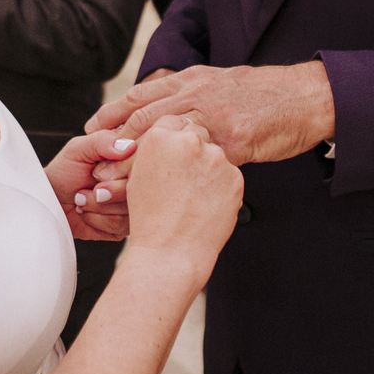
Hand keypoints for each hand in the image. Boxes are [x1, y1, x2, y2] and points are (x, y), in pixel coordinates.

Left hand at [46, 128, 133, 241]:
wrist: (51, 201)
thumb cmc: (64, 171)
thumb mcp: (78, 149)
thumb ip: (103, 141)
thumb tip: (130, 146)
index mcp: (130, 155)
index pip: (146, 160)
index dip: (122, 169)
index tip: (98, 172)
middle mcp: (136, 180)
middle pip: (141, 187)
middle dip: (109, 189)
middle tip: (91, 186)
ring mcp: (134, 204)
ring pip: (132, 208)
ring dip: (99, 205)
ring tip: (83, 198)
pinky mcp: (126, 226)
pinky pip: (121, 226)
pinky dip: (97, 220)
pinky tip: (87, 212)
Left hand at [89, 61, 334, 163]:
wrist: (307, 97)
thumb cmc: (266, 94)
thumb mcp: (222, 81)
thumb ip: (193, 93)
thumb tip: (166, 104)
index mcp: (193, 80)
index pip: (142, 96)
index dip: (113, 113)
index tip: (91, 129)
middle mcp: (197, 94)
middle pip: (143, 119)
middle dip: (113, 144)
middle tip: (91, 165)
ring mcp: (213, 118)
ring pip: (161, 141)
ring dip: (132, 165)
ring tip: (109, 186)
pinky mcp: (232, 142)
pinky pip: (193, 165)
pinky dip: (170, 181)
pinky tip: (157, 197)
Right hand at [123, 116, 242, 281]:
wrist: (171, 251)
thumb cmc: (150, 218)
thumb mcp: (138, 176)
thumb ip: (152, 150)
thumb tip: (162, 138)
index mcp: (160, 137)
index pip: (174, 122)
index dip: (175, 139)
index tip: (175, 153)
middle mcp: (189, 142)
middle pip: (197, 133)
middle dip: (193, 150)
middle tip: (185, 176)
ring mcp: (215, 158)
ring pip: (215, 153)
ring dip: (208, 167)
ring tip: (194, 195)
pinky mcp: (235, 177)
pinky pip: (229, 174)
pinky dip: (222, 185)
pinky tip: (207, 203)